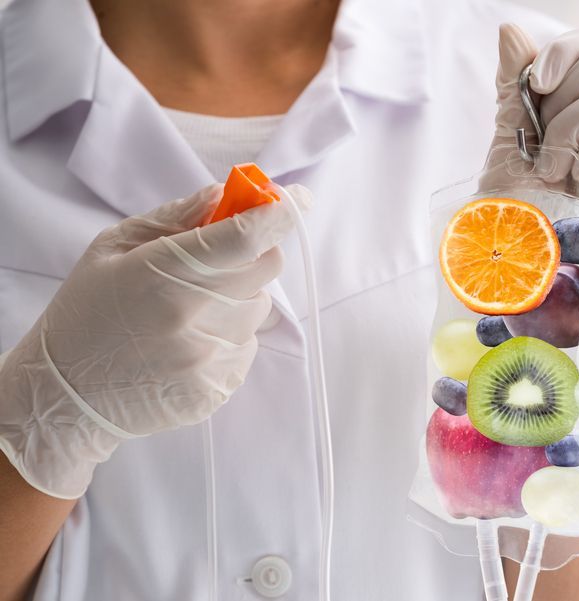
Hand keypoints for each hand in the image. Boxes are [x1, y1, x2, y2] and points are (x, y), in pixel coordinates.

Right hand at [0, 183, 310, 498]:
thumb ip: (176, 218)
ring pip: (259, 307)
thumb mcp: (114, 248)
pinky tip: (187, 344)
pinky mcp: (219, 389)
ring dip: (237, 298)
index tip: (296, 198)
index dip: (280, 212)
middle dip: (253, 253)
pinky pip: (248, 345)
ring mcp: (209, 359)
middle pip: (267, 267)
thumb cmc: (88, 312)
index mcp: (165, 274)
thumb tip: (226, 195)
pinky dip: (229, 335)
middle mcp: (194, 318)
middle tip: (218, 260)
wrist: (68, 396)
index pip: (247, 236)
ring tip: (186, 312)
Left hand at [488, 24, 578, 278]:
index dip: (564, 54)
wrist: (521, 278)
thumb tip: (511, 30)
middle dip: (559, 103)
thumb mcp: (506, 146)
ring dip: (569, 133)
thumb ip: (513, 90)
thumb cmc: (512, 220)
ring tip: (553, 173)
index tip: (534, 84)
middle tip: (541, 151)